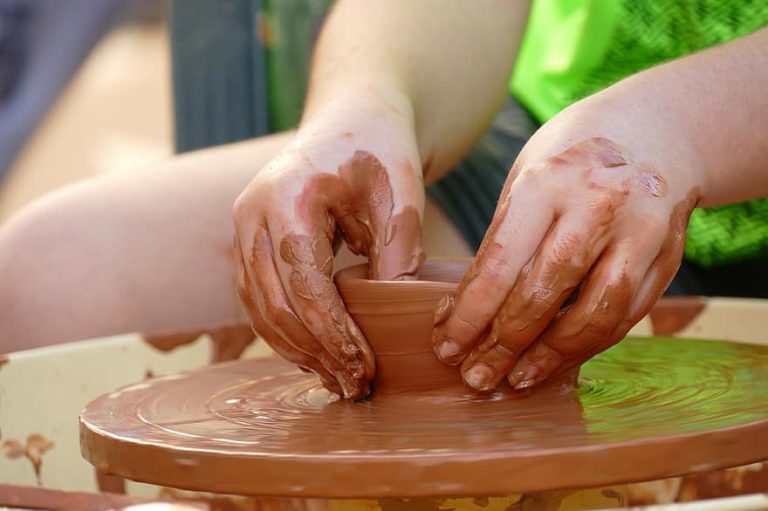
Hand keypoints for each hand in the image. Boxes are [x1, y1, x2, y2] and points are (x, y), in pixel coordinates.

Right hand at [234, 102, 424, 399]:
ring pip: (258, 308)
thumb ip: (397, 250)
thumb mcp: (402, 193)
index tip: (363, 367)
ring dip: (295, 350)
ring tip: (336, 380)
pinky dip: (283, 332)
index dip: (333, 333)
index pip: (304, 283)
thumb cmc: (381, 150)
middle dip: (315, 352)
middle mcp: (251, 214)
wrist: (352, 120)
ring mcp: (243, 228)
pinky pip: (257, 298)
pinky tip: (313, 354)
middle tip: (353, 385)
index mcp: (287, 196)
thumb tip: (386, 316)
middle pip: (273, 303)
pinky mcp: (249, 242)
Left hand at [432, 111, 701, 392]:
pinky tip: (557, 359)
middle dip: (502, 345)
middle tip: (475, 376)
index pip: (499, 265)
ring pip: (592, 316)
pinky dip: (587, 346)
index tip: (446, 346)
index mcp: (548, 182)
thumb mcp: (525, 180)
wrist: (654, 131)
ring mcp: (641, 232)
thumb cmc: (571, 158)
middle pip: (543, 295)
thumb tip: (467, 311)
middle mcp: (598, 206)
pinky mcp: (668, 257)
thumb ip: (503, 241)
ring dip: (549, 357)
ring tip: (515, 379)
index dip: (469, 316)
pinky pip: (625, 316)